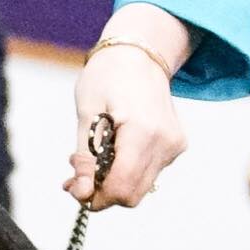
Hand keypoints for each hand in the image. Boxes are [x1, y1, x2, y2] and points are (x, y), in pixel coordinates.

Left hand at [68, 6, 192, 206]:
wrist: (139, 53)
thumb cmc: (108, 76)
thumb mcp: (87, 114)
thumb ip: (85, 158)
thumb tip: (82, 193)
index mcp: (143, 131)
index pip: (121, 187)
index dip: (95, 197)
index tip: (74, 187)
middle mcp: (166, 142)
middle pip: (133, 195)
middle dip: (102, 191)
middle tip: (78, 171)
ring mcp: (174, 146)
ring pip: (141, 187)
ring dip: (113, 181)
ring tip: (94, 155)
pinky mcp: (176, 146)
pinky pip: (149, 173)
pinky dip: (128, 171)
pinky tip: (113, 150)